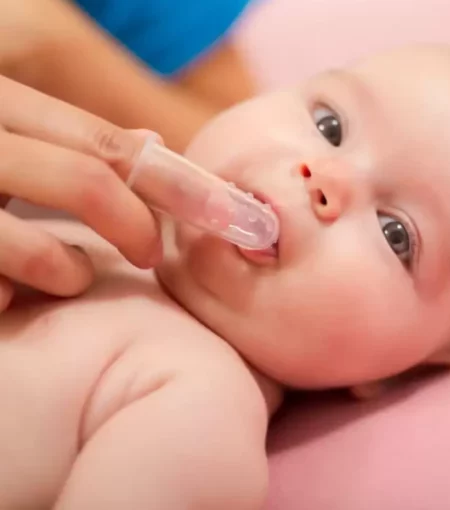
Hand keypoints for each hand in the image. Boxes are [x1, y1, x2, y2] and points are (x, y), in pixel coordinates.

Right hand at [0, 75, 161, 309]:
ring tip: (69, 273)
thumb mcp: (17, 137)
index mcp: (0, 107)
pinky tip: (6, 292)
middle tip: (152, 254)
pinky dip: (11, 296)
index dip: (171, 180)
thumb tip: (154, 143)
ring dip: (72, 272)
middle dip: (135, 226)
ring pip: (40, 250)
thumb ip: (80, 142)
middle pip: (86, 183)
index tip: (217, 209)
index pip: (103, 142)